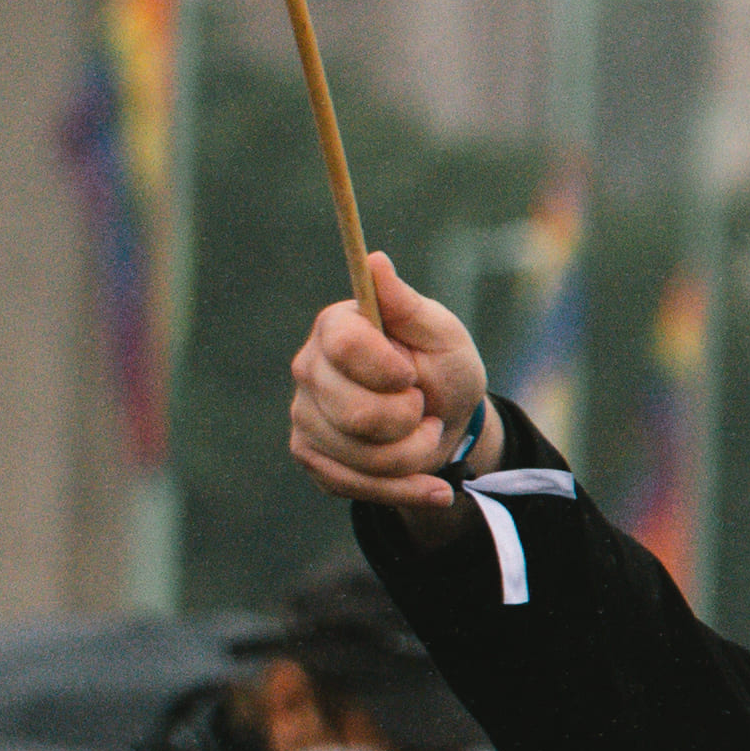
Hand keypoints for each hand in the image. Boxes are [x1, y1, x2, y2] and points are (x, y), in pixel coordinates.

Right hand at [286, 254, 494, 512]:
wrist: (445, 423)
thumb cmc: (441, 368)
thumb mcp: (440, 333)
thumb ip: (406, 304)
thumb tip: (375, 261)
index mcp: (335, 327)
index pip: (344, 345)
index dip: (388, 368)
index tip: (410, 372)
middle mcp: (308, 370)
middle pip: (358, 413)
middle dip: (411, 418)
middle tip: (421, 404)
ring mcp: (304, 417)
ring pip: (364, 457)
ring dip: (415, 454)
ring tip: (424, 432)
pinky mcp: (313, 458)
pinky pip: (357, 487)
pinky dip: (407, 490)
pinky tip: (434, 487)